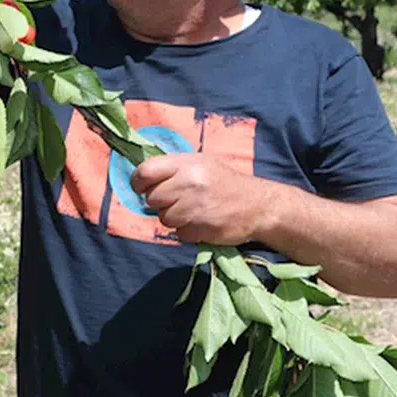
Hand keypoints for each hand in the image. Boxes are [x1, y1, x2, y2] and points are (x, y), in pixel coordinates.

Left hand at [129, 153, 268, 244]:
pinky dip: (187, 231)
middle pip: (152, 198)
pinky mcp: (202, 229)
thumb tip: (141, 177)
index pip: (146, 171)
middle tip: (176, 199)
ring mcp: (196, 207)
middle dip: (160, 201)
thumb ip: (172, 168)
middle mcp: (190, 183)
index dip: (138, 181)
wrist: (258, 205)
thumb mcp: (200, 163)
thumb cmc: (223, 181)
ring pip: (164, 218)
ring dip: (174, 218)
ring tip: (192, 210)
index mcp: (187, 164)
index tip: (141, 187)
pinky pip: (179, 233)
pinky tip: (201, 221)